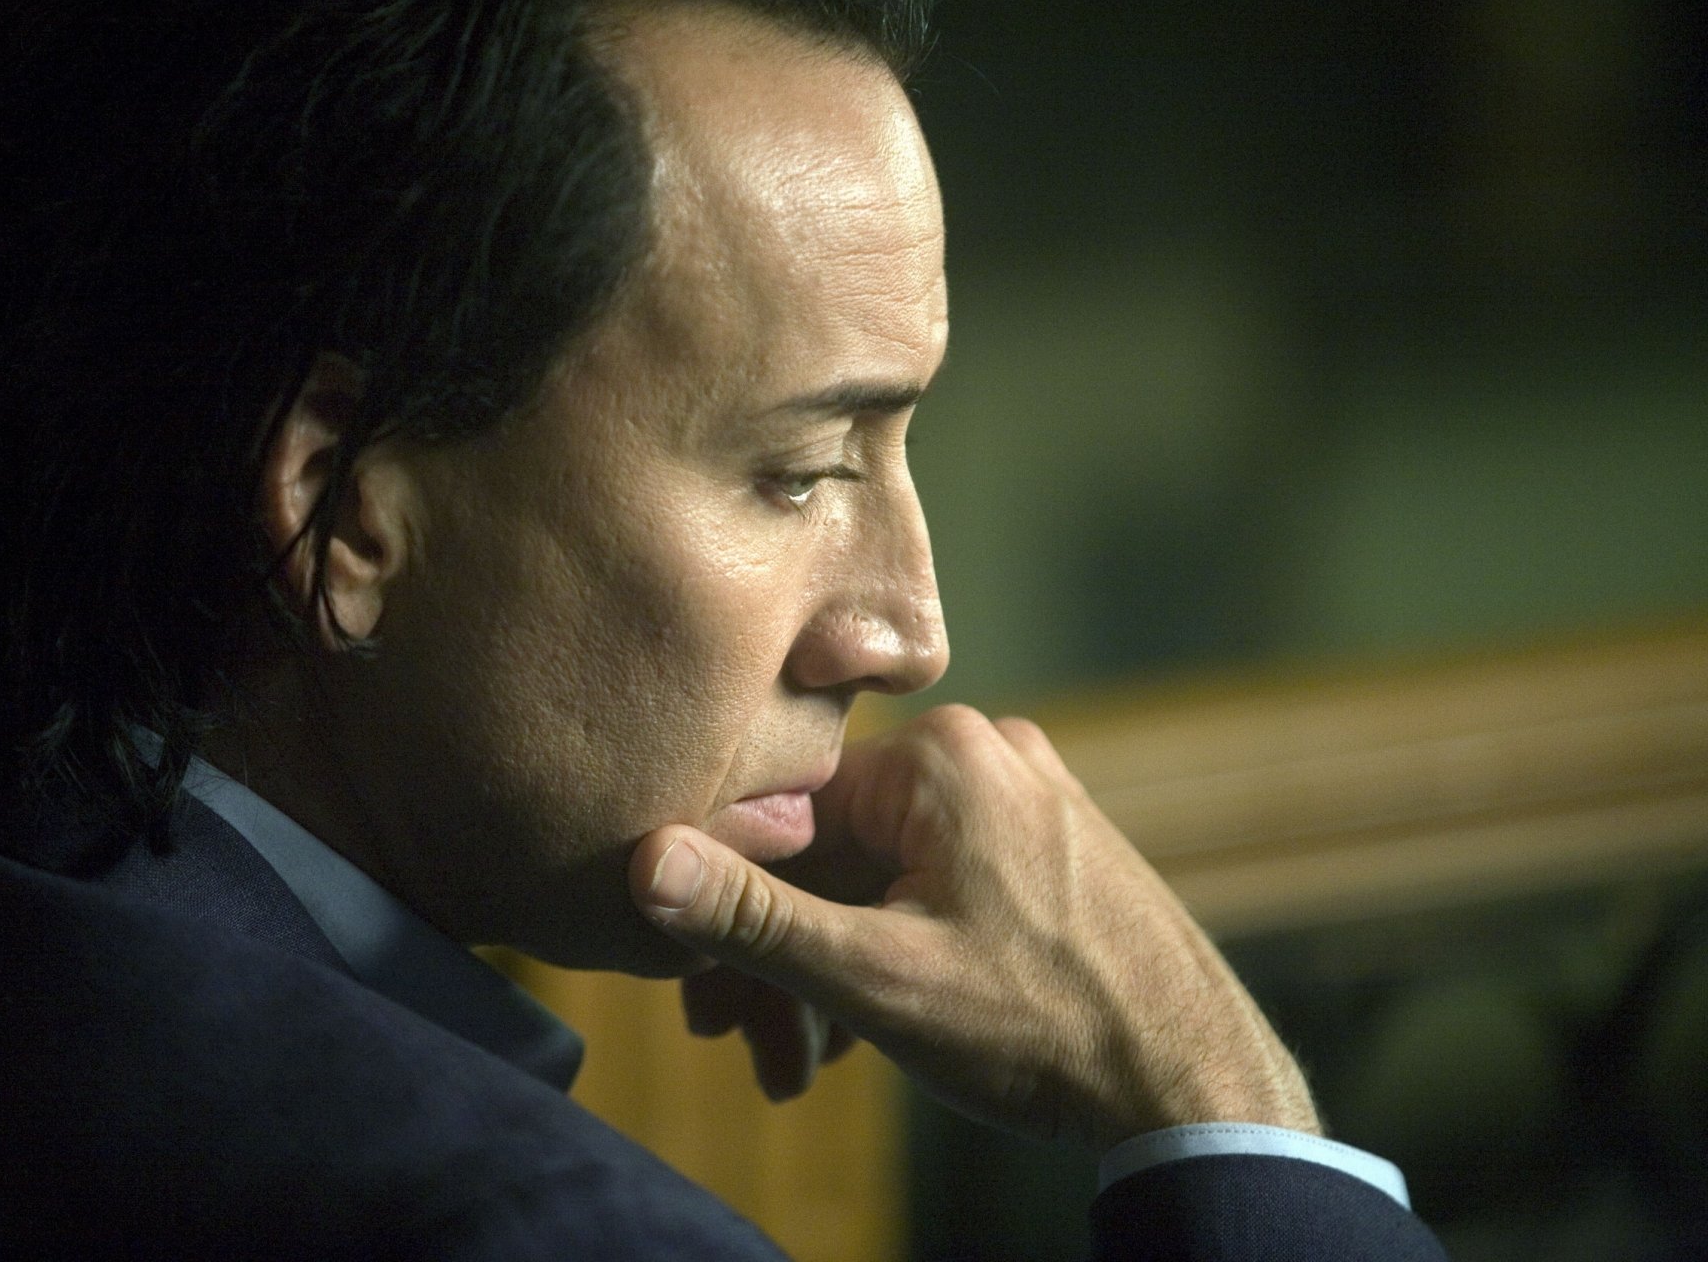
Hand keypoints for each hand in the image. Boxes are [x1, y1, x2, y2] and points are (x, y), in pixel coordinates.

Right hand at [630, 705, 1319, 1146]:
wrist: (1197, 1085)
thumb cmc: (1040, 1029)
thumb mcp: (876, 979)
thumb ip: (753, 917)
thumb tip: (642, 860)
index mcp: (942, 760)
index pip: (787, 811)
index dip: (730, 908)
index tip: (699, 999)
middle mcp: (989, 755)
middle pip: (835, 850)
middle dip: (782, 957)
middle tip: (745, 1049)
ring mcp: (1028, 799)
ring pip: (883, 876)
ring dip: (834, 968)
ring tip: (806, 1065)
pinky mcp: (1051, 848)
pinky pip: (938, 885)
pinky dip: (896, 952)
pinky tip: (866, 1033)